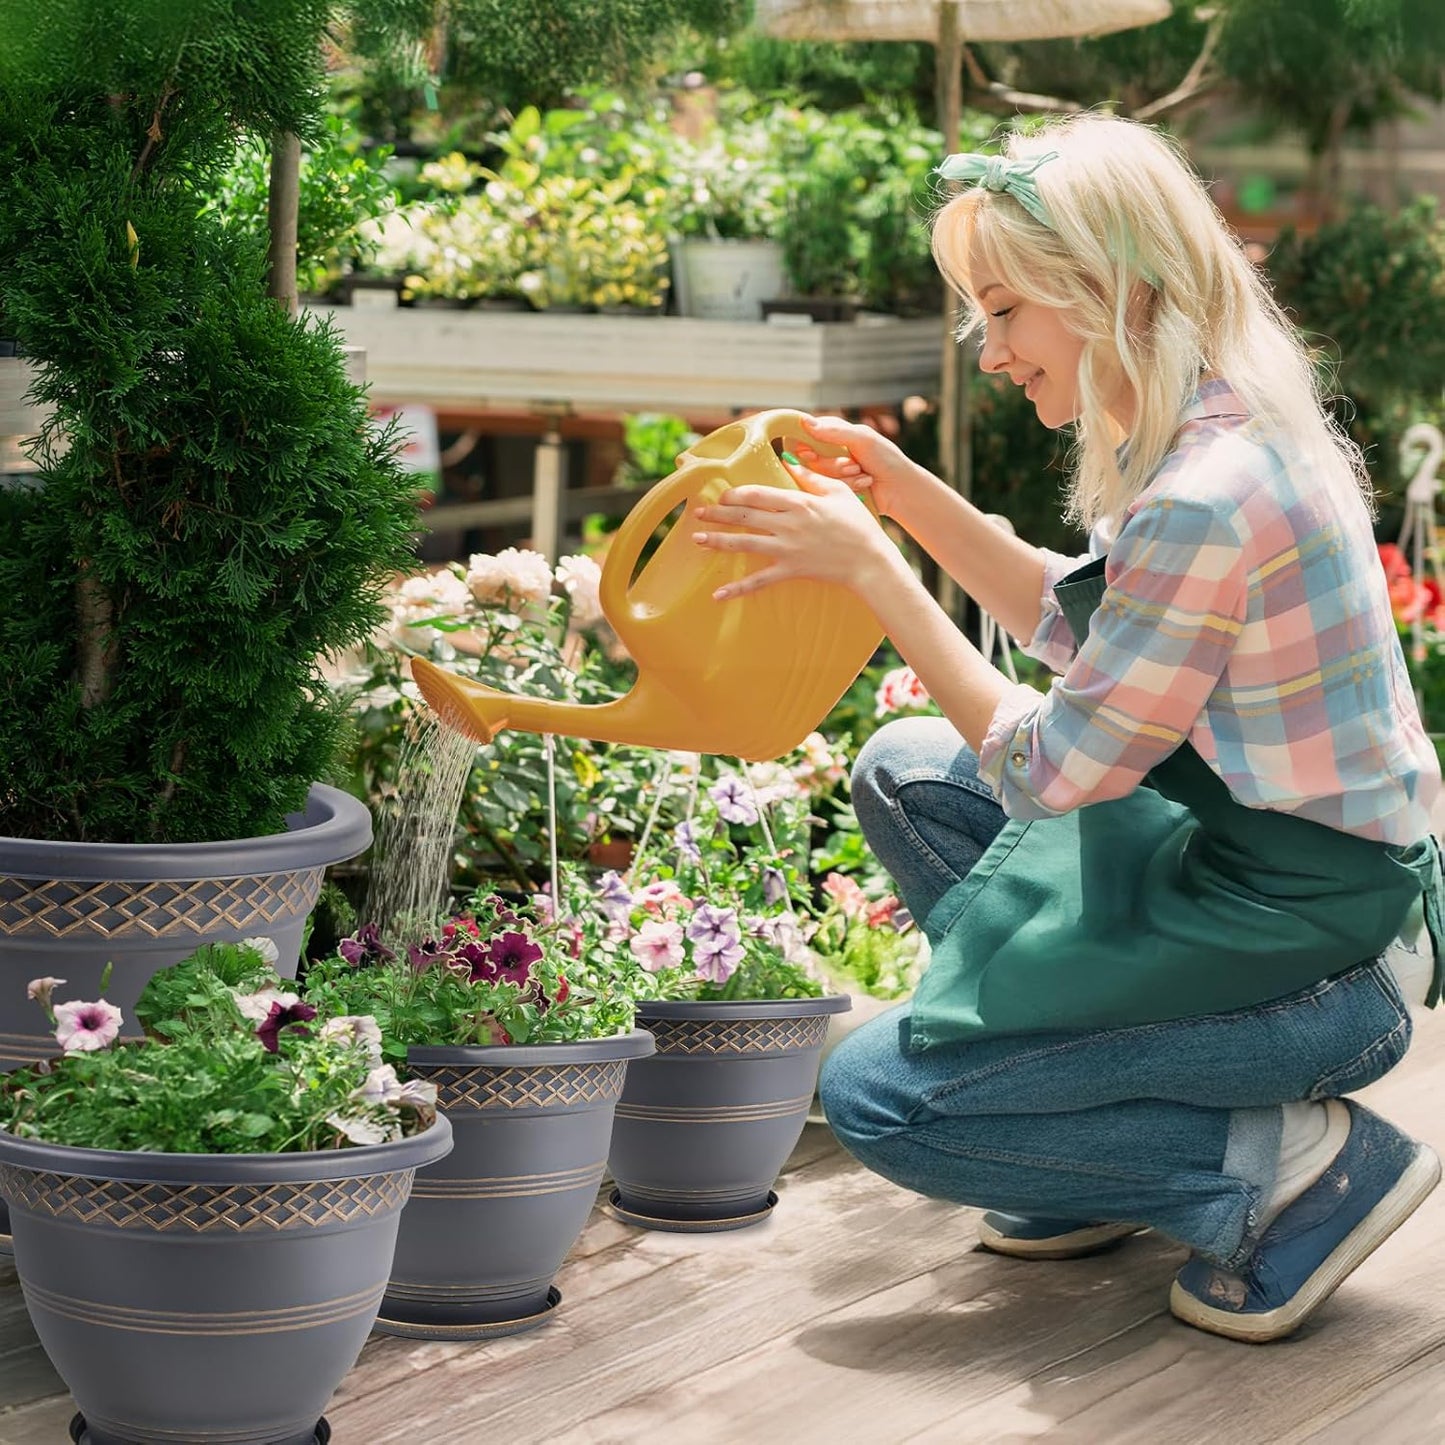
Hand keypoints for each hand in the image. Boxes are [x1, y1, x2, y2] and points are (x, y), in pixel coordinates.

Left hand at [692, 456, 898, 600]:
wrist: (870, 561)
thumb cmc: (858, 525)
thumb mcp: (838, 492)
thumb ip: (811, 476)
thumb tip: (789, 459)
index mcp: (798, 502)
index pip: (757, 494)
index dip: (735, 494)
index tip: (722, 495)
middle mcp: (788, 524)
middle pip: (744, 516)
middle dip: (717, 514)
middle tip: (697, 513)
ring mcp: (787, 549)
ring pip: (745, 543)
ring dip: (718, 541)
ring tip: (696, 539)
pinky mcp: (790, 570)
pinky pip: (759, 581)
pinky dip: (737, 589)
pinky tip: (717, 594)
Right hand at [789, 414, 925, 520]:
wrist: (900, 488)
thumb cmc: (885, 458)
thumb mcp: (861, 439)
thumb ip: (833, 431)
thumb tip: (804, 421)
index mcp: (835, 433)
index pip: (806, 435)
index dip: (805, 445)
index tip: (810, 453)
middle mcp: (830, 451)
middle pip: (810, 459)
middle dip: (832, 465)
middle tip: (853, 465)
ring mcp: (833, 472)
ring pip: (820, 476)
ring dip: (843, 476)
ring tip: (863, 474)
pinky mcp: (837, 489)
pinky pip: (830, 489)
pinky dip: (849, 486)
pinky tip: (864, 483)